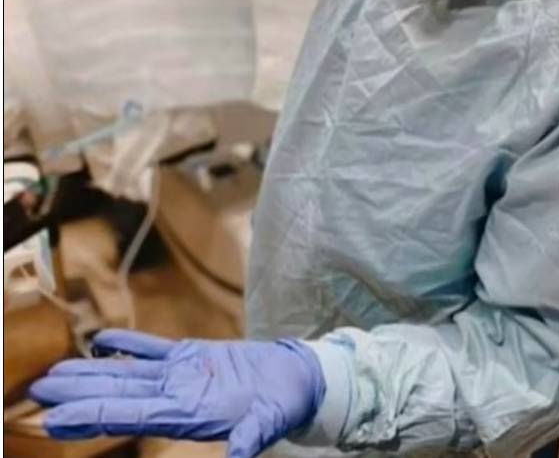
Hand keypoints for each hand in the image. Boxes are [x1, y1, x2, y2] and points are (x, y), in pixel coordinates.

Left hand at [30, 330, 325, 457]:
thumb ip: (254, 436)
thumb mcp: (271, 419)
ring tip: (55, 372)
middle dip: (77, 393)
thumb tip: (241, 456)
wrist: (293, 378)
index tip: (54, 418)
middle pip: (117, 394)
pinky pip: (151, 349)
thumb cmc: (284, 400)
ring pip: (127, 372)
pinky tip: (100, 341)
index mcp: (190, 413)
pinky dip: (126, 344)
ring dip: (91, 371)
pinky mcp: (190, 355)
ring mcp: (180, 375)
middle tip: (37, 391)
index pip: (131, 415)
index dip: (92, 415)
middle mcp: (176, 395)